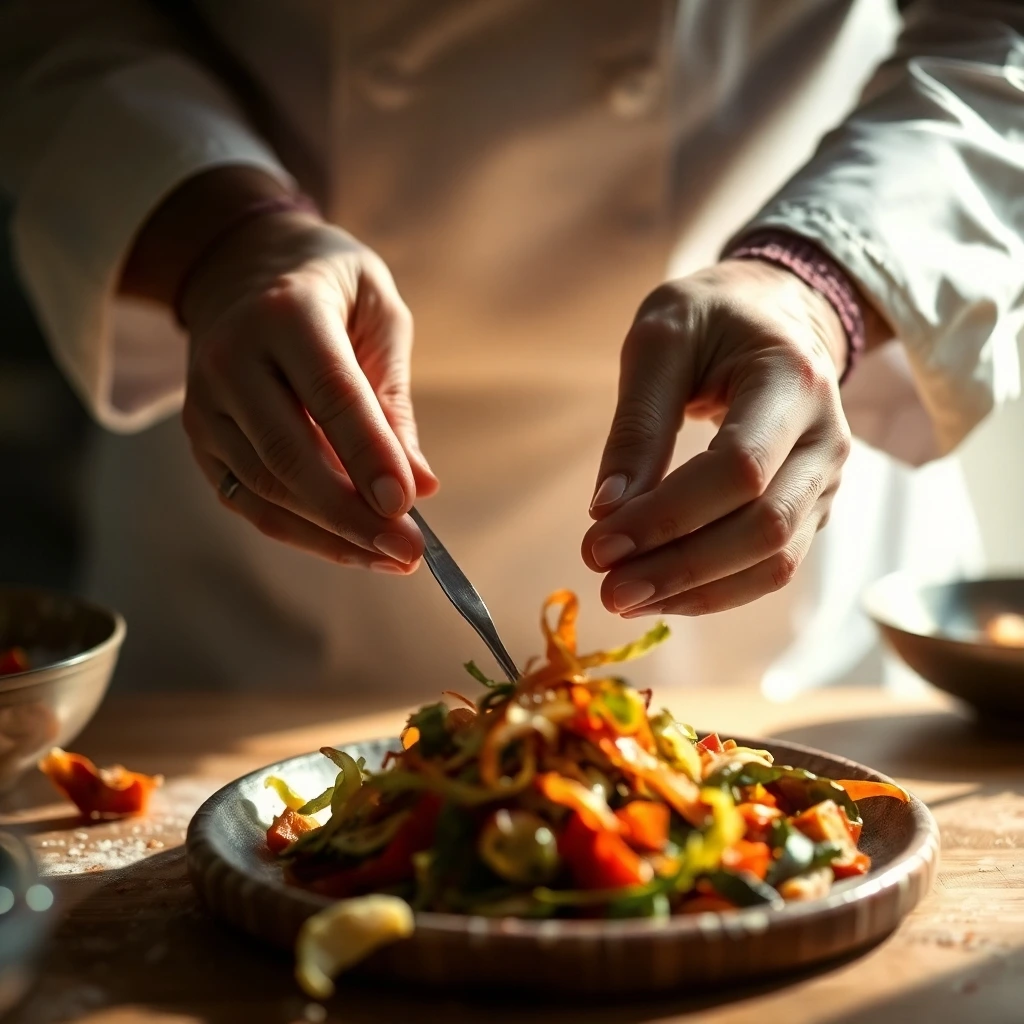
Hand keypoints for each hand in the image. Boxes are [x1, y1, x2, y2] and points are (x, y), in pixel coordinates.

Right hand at [177, 207, 436, 571]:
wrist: (242, 269)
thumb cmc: (331, 291)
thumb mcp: (379, 316)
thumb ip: (394, 399)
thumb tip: (420, 484)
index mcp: (286, 312)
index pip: (330, 394)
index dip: (368, 455)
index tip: (407, 505)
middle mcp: (231, 358)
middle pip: (289, 454)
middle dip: (353, 514)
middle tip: (409, 550)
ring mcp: (206, 404)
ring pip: (267, 490)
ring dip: (333, 535)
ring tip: (392, 557)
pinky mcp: (202, 441)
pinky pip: (250, 502)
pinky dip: (304, 534)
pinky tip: (352, 548)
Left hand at [582, 259, 853, 616]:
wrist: (776, 314)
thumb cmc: (711, 319)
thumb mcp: (660, 341)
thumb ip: (636, 424)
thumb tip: (606, 511)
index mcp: (793, 380)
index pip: (738, 469)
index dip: (667, 515)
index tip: (598, 543)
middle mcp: (826, 438)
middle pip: (764, 527)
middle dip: (680, 568)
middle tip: (608, 590)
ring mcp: (825, 479)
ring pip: (775, 561)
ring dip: (697, 591)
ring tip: (626, 599)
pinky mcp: (810, 508)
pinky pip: (772, 567)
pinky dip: (716, 591)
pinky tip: (661, 595)